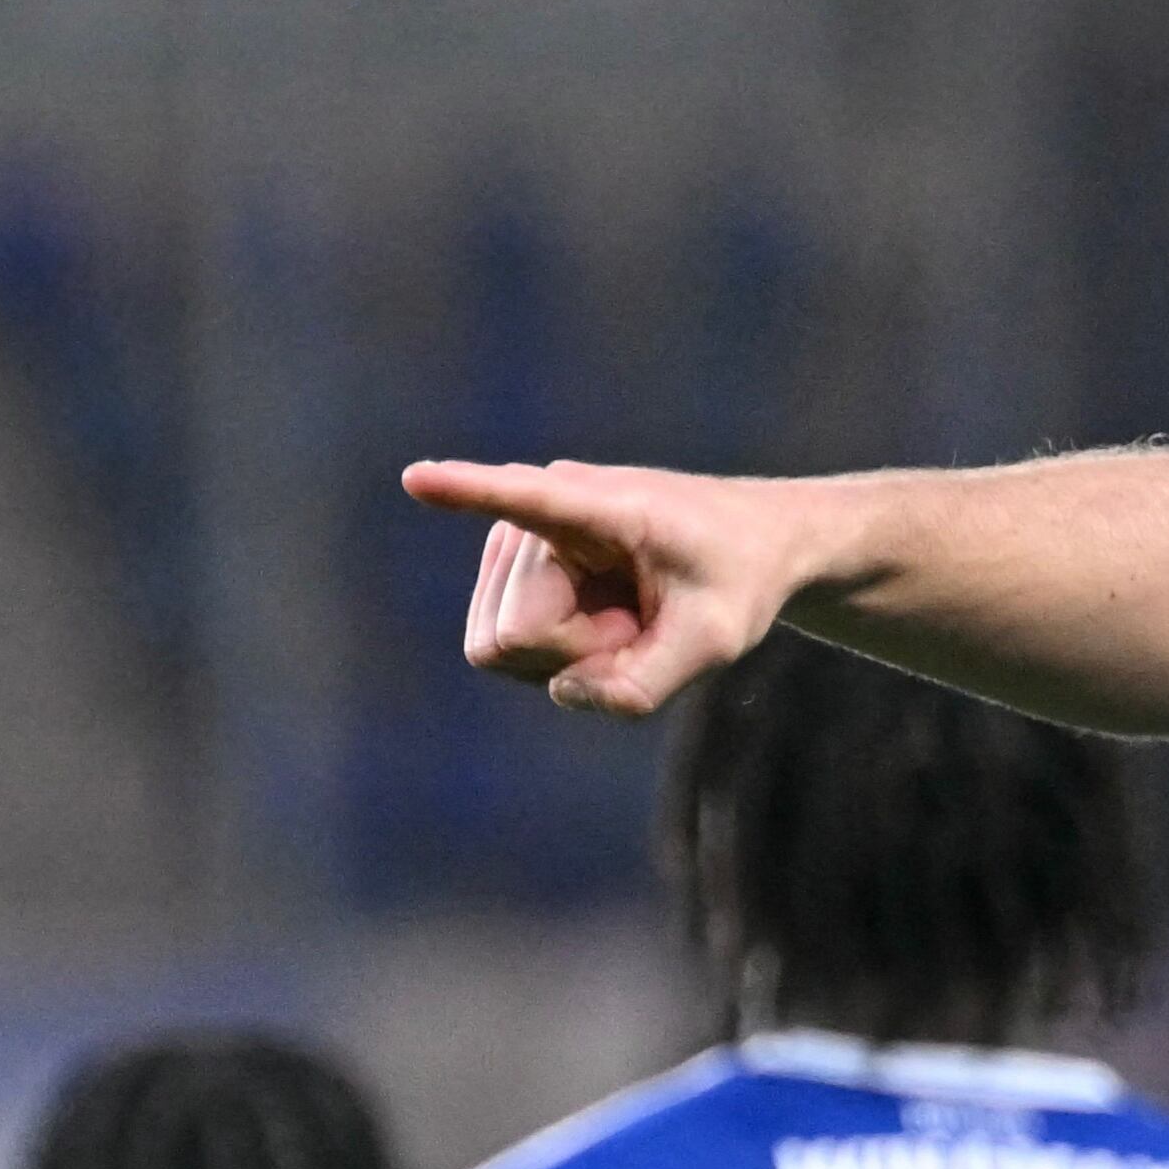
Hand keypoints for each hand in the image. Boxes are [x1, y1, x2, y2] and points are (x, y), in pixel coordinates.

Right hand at [406, 458, 817, 716]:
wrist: (751, 546)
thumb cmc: (739, 579)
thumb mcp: (715, 641)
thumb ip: (645, 685)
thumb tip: (563, 691)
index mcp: (605, 507)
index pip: (525, 498)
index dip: (466, 491)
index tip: (417, 477)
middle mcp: (543, 512)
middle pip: (514, 634)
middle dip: (577, 653)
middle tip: (641, 623)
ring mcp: (520, 541)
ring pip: (501, 644)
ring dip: (570, 654)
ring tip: (626, 617)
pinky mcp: (513, 568)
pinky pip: (506, 647)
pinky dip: (561, 654)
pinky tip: (605, 622)